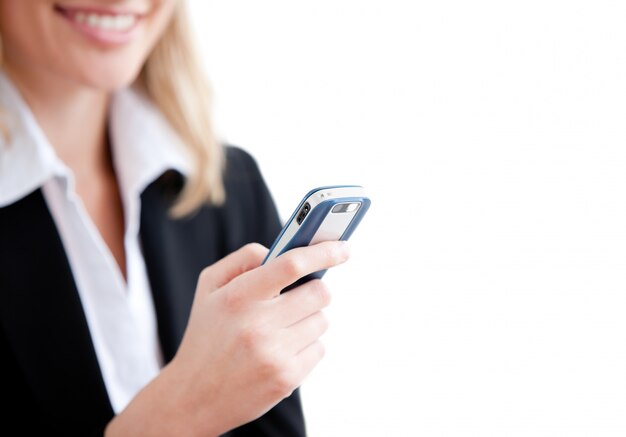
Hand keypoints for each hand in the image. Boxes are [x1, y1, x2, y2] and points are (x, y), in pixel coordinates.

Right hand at [107, 241, 349, 435]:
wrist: (194, 396)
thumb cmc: (207, 333)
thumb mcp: (210, 287)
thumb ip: (245, 259)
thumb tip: (282, 250)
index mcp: (238, 296)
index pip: (291, 264)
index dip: (322, 252)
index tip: (343, 247)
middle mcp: (257, 325)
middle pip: (319, 293)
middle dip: (313, 290)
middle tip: (296, 297)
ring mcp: (274, 354)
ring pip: (322, 320)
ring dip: (308, 319)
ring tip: (279, 329)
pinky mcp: (287, 378)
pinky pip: (320, 347)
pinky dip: (306, 345)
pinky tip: (281, 351)